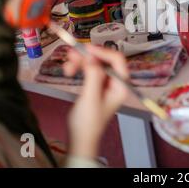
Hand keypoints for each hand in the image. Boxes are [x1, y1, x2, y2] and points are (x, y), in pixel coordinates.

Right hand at [64, 44, 128, 158]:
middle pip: (103, 60)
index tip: (87, 49)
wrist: (79, 138)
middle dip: (87, 57)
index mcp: (121, 86)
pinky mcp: (94, 84)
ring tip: (67, 68)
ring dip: (79, 62)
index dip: (103, 52)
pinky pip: (87, 69)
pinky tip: (68, 71)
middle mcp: (115, 82)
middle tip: (72, 55)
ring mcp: (104, 83)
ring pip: (93, 63)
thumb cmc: (88, 122)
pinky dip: (78, 67)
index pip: (117, 60)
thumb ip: (93, 75)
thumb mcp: (91, 97)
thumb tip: (91, 56)